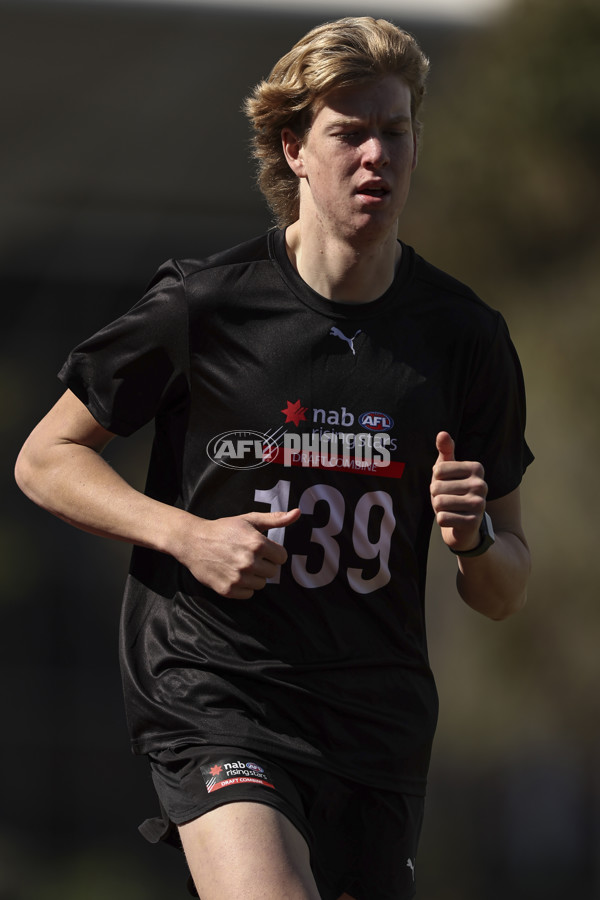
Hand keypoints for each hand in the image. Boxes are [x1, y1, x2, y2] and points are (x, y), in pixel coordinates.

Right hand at [177, 508, 300, 598]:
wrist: (193, 541)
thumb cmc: (224, 528)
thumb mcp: (250, 519)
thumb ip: (276, 519)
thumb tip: (297, 513)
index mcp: (257, 544)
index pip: (282, 557)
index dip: (273, 553)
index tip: (261, 549)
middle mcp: (249, 562)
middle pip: (273, 572)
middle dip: (264, 564)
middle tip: (248, 556)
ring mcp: (238, 578)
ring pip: (262, 584)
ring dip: (255, 576)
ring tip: (240, 564)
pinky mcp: (228, 590)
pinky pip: (249, 594)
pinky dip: (243, 587)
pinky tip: (233, 574)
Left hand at [430, 432, 486, 552]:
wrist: (465, 527)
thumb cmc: (454, 493)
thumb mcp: (448, 471)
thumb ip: (445, 451)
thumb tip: (442, 433)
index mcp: (476, 468)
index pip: (438, 469)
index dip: (436, 479)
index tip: (447, 485)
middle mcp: (481, 484)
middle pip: (436, 487)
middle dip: (436, 496)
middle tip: (448, 499)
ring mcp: (479, 504)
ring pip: (438, 503)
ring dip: (438, 508)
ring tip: (450, 509)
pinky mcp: (473, 522)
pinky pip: (442, 518)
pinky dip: (442, 521)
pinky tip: (453, 520)